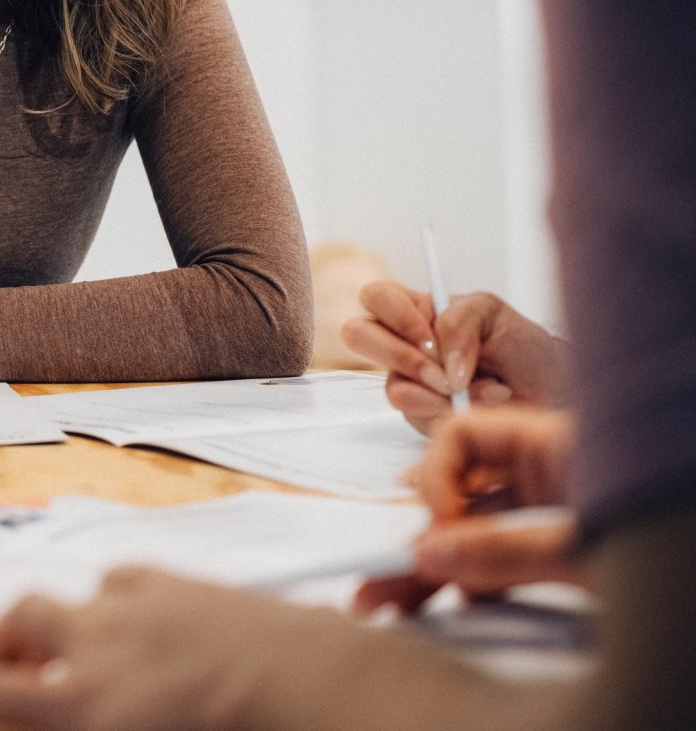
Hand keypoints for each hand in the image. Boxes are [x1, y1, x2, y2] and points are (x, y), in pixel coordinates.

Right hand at [0, 569, 372, 729]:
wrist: (316, 689)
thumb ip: (87, 723)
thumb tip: (61, 712)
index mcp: (87, 708)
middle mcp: (99, 649)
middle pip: (19, 624)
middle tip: (5, 670)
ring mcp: (138, 608)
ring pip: (70, 597)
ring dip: (62, 624)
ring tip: (76, 649)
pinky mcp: (180, 583)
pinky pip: (127, 581)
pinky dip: (119, 600)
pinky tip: (137, 618)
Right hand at [341, 281, 568, 432]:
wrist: (550, 390)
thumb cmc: (521, 346)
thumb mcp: (493, 312)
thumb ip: (459, 320)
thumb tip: (439, 361)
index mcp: (415, 308)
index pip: (376, 297)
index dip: (394, 315)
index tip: (431, 336)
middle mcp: (402, 342)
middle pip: (358, 336)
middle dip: (402, 357)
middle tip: (443, 373)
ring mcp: (408, 380)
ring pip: (392, 387)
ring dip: (443, 392)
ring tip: (486, 389)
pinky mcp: (420, 414)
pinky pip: (417, 416)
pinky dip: (453, 412)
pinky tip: (481, 404)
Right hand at [356, 406, 581, 614]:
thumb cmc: (674, 545)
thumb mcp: (585, 550)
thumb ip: (505, 552)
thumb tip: (425, 555)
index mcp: (550, 446)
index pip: (463, 435)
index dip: (437, 474)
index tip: (441, 523)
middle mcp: (547, 474)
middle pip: (461, 497)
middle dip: (417, 539)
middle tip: (376, 582)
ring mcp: (557, 514)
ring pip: (479, 534)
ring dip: (438, 568)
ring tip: (393, 605)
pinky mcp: (567, 551)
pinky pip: (507, 558)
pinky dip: (480, 581)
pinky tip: (457, 603)